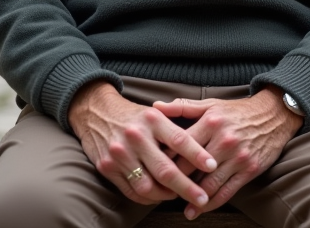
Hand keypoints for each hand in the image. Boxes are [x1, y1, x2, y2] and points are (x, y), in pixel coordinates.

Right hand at [67, 81, 216, 206]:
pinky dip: (147, 198)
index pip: (179, 140)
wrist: (96, 112)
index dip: (198, 155)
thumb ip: (175, 130)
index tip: (213, 166)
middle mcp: (136, 136)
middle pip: (165, 169)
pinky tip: (158, 196)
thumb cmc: (134, 116)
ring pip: (148, 186)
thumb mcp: (156, 114)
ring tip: (178, 196)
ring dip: (166, 196)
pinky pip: (131, 191)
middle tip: (202, 198)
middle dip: (187, 187)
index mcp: (153, 119)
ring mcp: (119, 153)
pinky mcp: (106, 167)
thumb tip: (202, 150)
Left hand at [154, 86, 303, 219]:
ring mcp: (237, 156)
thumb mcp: (211, 104)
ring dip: (192, 198)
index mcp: (211, 122)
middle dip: (174, 182)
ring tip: (180, 206)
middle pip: (191, 168)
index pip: (180, 145)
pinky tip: (198, 209)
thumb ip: (182, 107)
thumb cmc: (237, 111)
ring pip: (208, 184)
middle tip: (162, 191)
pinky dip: (210, 204)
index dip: (164, 159)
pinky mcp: (249, 169)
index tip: (153, 169)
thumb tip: (155, 107)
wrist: (273, 116)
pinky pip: (226, 192)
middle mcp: (224, 140)